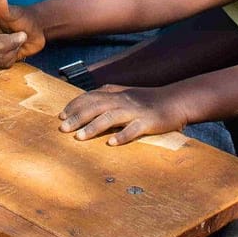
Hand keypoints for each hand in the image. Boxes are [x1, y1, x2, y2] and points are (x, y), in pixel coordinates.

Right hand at [0, 0, 45, 68]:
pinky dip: (14, 56)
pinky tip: (19, 48)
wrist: (37, 30)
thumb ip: (5, 9)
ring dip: (13, 48)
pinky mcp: (0, 59)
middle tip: (22, 34)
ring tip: (21, 38)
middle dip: (7, 42)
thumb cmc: (24, 17)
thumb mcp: (15, 12)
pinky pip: (3, 64)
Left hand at [59, 85, 190, 144]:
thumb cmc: (149, 100)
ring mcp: (136, 111)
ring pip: (111, 116)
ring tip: (79, 137)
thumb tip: (88, 99)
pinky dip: (122, 136)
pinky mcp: (148, 122)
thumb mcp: (127, 93)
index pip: (91, 96)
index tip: (61, 115)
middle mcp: (124, 100)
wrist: (176, 101)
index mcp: (117, 94)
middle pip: (96, 106)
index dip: (75, 105)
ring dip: (94, 126)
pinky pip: (134, 129)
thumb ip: (109, 95)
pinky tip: (111, 143)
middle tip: (62, 128)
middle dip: (78, 117)